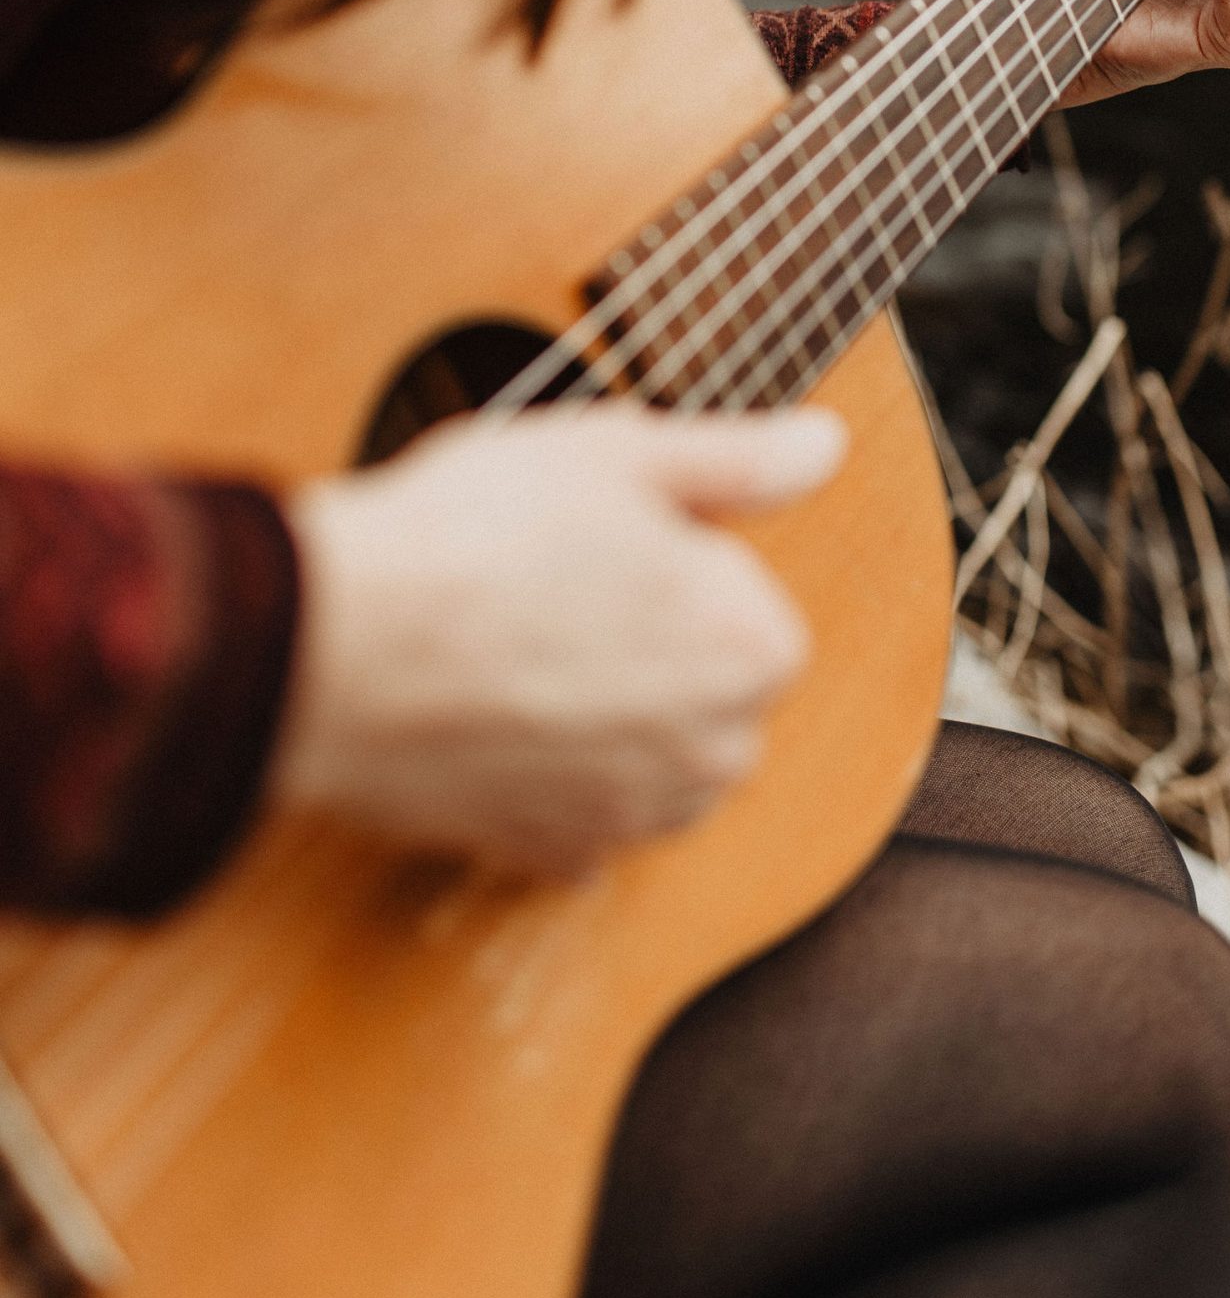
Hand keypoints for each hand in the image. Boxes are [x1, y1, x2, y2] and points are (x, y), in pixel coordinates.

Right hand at [275, 402, 843, 874]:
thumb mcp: (622, 453)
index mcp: (753, 651)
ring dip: (610, 711)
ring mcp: (629, 816)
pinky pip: (576, 817)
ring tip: (517, 641)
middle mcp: (713, 754)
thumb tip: (826, 445)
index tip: (599, 534)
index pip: (751, 600)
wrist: (336, 646)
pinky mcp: (546, 852)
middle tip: (550, 579)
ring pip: (653, 754)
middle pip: (710, 683)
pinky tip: (497, 718)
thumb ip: (742, 459)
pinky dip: (549, 776)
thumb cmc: (477, 534)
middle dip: (652, 639)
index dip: (674, 556)